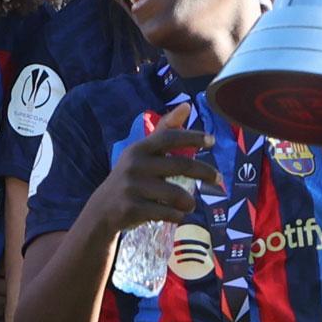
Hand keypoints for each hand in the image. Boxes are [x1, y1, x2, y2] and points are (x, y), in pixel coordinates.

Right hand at [86, 103, 214, 236]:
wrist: (103, 210)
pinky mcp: (133, 209)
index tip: (212, 141)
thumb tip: (186, 105)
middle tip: (219, 179)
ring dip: (189, 202)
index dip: (192, 137)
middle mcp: (135, 165)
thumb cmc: (131, 179)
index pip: (169, 136)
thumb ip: (164, 131)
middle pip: (180, 165)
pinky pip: (167, 213)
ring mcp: (133, 187)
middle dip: (205, 172)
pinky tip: (177, 215)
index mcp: (139, 148)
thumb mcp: (142, 154)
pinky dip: (177, 215)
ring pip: (176, 194)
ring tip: (190, 204)